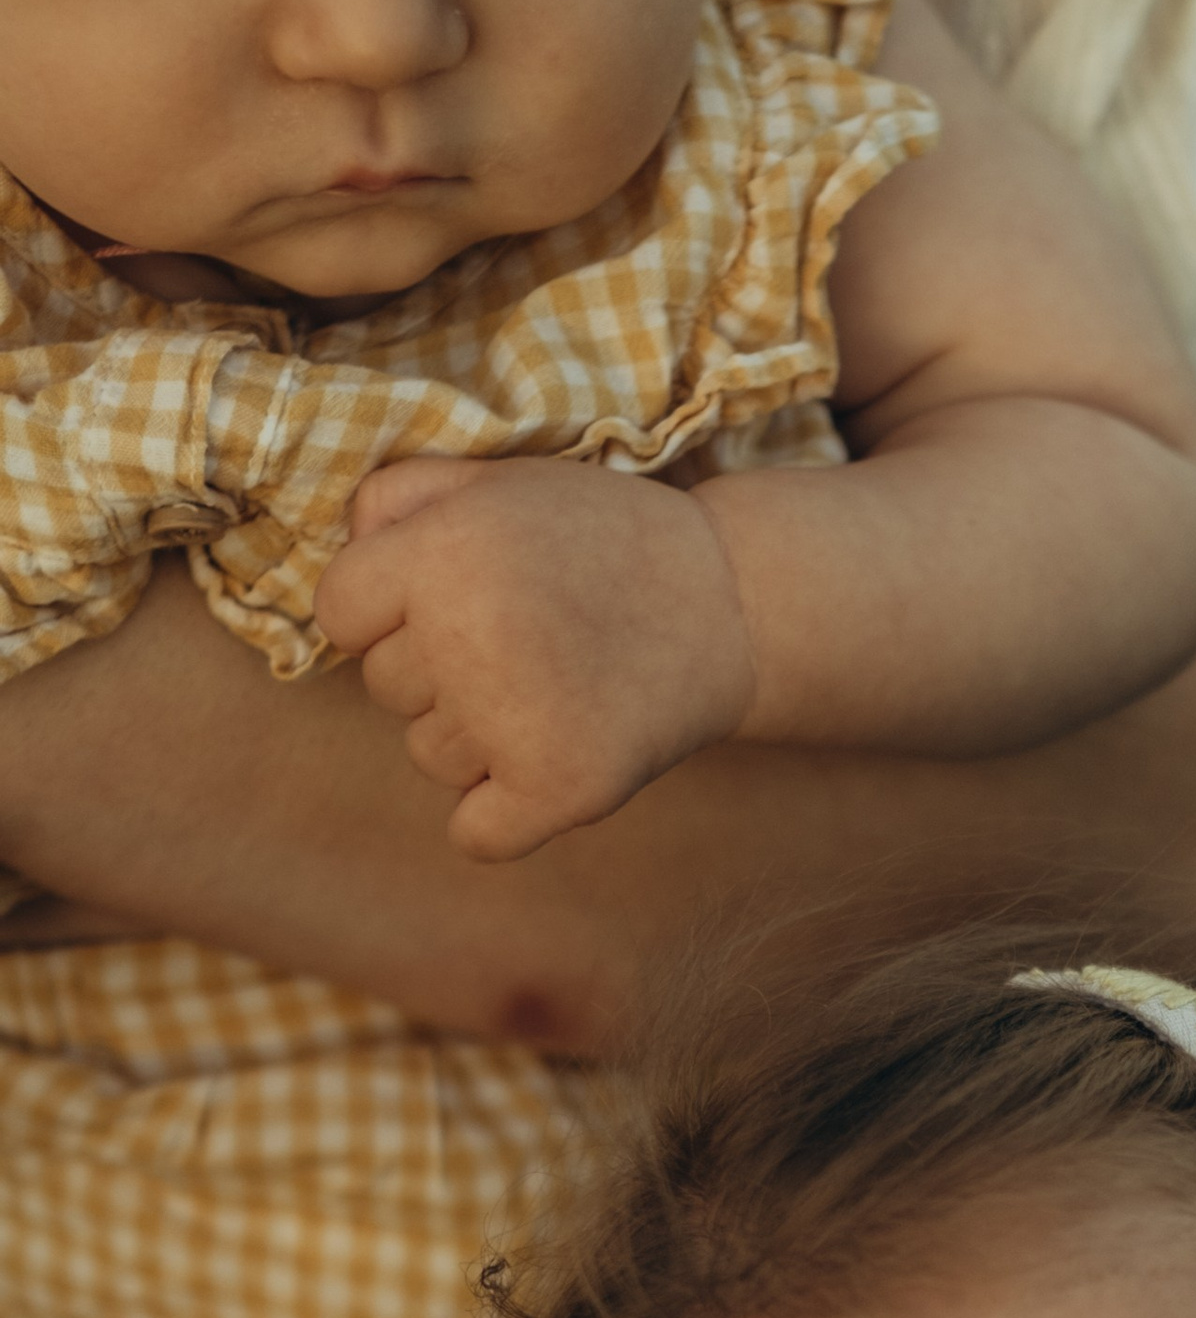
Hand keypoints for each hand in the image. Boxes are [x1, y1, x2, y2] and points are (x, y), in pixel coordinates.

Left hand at [315, 456, 757, 861]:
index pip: (337, 613)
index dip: (388, 608)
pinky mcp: (562, 787)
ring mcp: (515, 720)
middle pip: (383, 688)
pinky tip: (544, 764)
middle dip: (438, 668)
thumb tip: (342, 553)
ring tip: (553, 687)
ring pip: (428, 758)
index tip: (456, 601)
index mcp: (442, 553)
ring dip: (476, 736)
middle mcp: (469, 636)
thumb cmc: (602, 540)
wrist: (735, 604)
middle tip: (527, 638)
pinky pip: (475, 835)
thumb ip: (399, 496)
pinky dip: (501, 816)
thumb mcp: (499, 482)